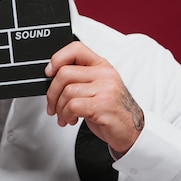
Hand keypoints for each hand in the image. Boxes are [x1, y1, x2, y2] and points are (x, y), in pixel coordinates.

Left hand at [45, 41, 143, 155]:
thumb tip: (51, 76)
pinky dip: (66, 115)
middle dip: (52, 92)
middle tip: (52, 104)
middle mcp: (105, 74)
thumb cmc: (110, 109)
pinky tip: (71, 119)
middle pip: (65, 73)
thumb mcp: (96, 87)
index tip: (49, 72)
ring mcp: (106, 89)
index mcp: (101, 65)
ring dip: (59, 108)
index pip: (76, 49)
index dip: (57, 58)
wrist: (130, 130)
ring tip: (64, 115)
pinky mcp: (103, 105)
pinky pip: (73, 106)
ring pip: (67, 92)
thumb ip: (79, 78)